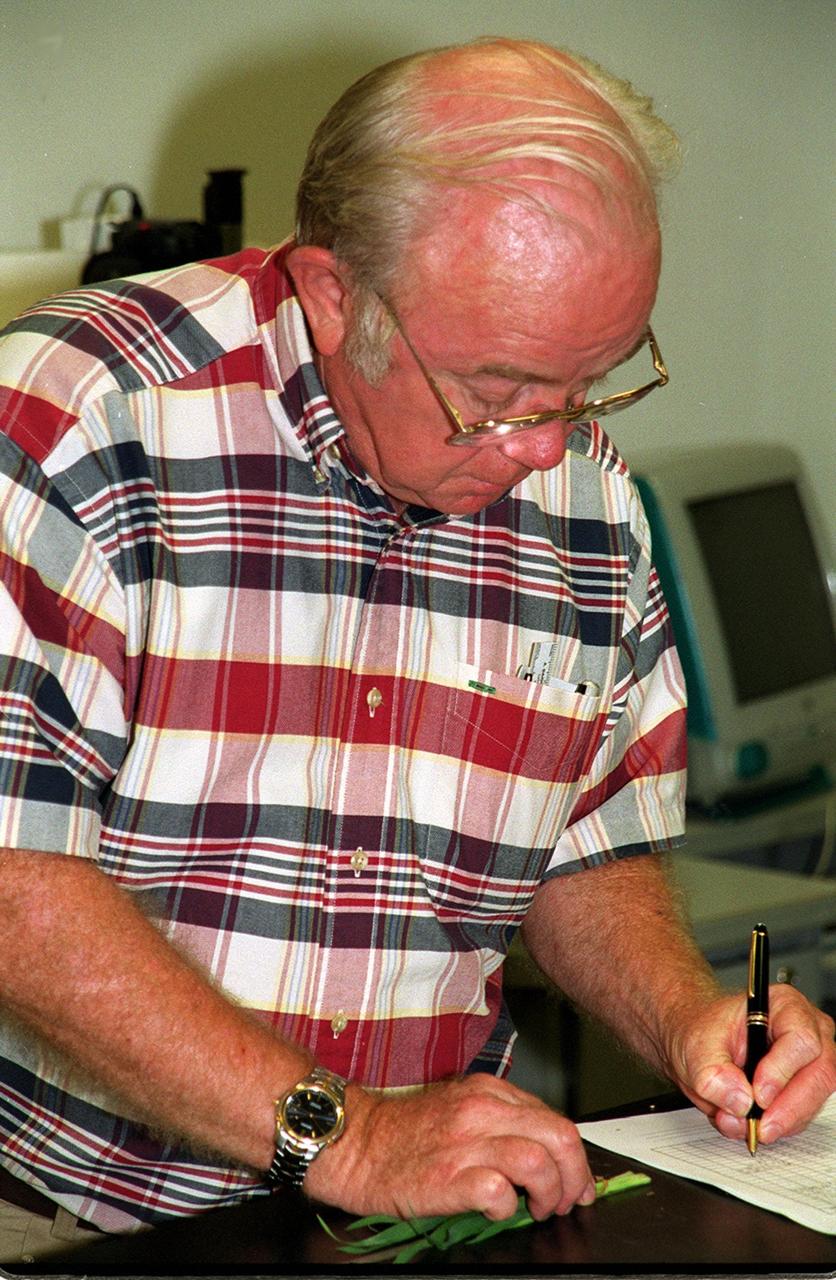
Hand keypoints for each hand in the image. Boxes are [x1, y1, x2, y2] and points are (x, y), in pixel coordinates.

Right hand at [305, 1073, 595, 1220]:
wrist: (353, 1142)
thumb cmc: (403, 1132)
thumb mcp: (458, 1107)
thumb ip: (498, 1119)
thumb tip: (540, 1149)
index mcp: (488, 1092)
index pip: (556, 1120)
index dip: (576, 1158)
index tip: (577, 1182)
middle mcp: (482, 1110)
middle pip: (559, 1137)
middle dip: (574, 1177)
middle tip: (564, 1201)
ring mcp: (465, 1143)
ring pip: (539, 1161)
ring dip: (550, 1194)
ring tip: (537, 1209)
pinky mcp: (447, 1178)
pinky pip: (499, 1193)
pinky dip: (508, 1207)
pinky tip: (498, 1210)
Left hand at [668, 983, 834, 1144]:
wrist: (702, 1045)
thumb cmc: (705, 1032)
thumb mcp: (696, 1046)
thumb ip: (712, 1073)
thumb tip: (740, 1100)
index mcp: (784, 1005)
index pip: (801, 1039)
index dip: (782, 1070)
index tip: (758, 1094)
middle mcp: (808, 1031)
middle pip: (819, 1074)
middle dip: (788, 1108)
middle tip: (758, 1126)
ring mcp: (811, 1062)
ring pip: (814, 1101)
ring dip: (779, 1120)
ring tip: (741, 1121)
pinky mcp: (806, 1090)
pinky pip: (802, 1116)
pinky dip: (776, 1125)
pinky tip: (749, 1121)